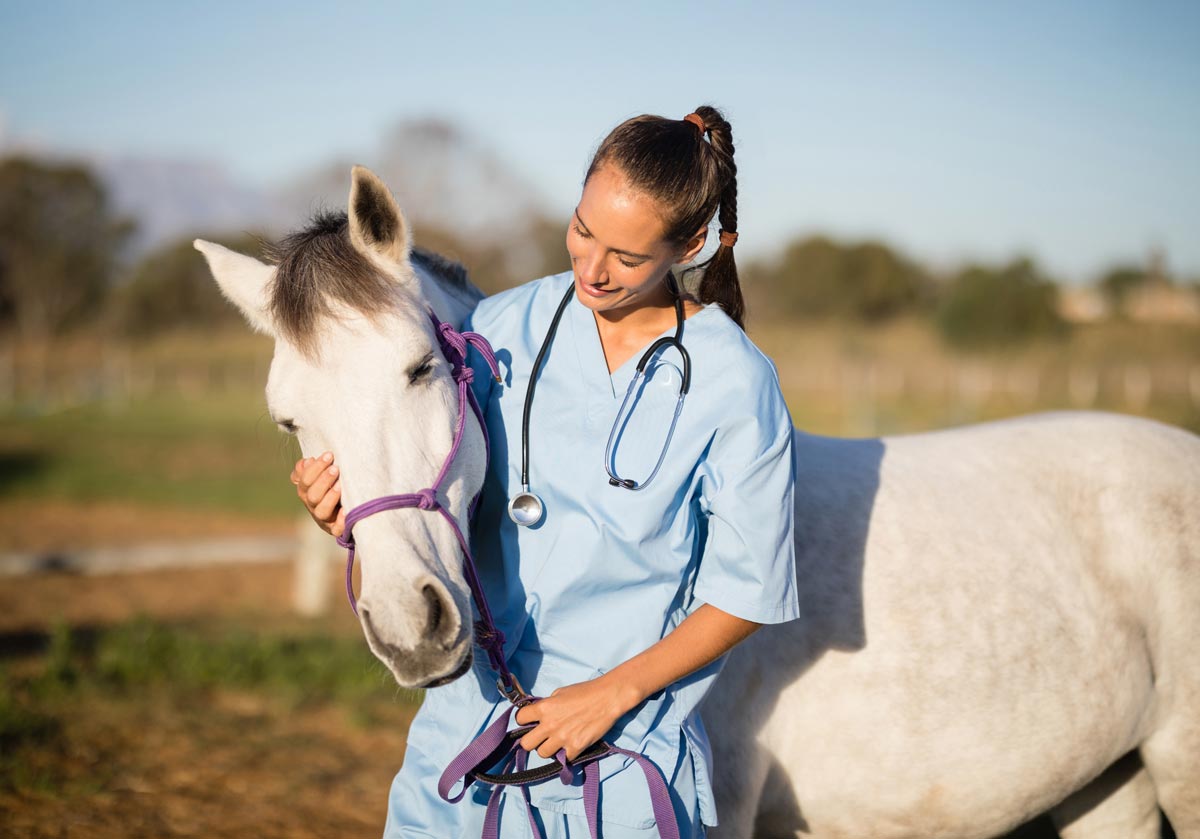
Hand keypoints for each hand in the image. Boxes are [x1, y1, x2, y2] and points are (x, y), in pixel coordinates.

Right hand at [290, 452, 344, 536]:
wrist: (345, 506)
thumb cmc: (332, 483)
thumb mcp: (321, 473)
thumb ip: (311, 468)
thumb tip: (306, 461)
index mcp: (306, 490)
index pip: (304, 479)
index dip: (315, 468)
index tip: (329, 455)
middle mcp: (312, 505)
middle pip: (312, 495)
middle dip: (323, 481)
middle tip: (336, 468)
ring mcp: (324, 518)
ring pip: (321, 512)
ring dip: (330, 497)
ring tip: (340, 485)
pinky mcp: (335, 529)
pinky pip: (336, 528)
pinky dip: (340, 520)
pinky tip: (346, 510)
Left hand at [513, 675, 637, 761]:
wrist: (607, 698)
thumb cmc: (585, 691)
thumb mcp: (560, 693)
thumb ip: (547, 705)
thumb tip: (540, 715)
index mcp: (544, 708)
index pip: (520, 718)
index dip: (523, 720)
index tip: (529, 721)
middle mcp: (550, 724)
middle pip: (526, 744)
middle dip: (532, 740)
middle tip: (540, 737)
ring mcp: (562, 738)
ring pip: (542, 754)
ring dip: (548, 748)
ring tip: (557, 742)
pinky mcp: (576, 747)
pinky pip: (563, 758)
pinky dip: (567, 754)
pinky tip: (572, 744)